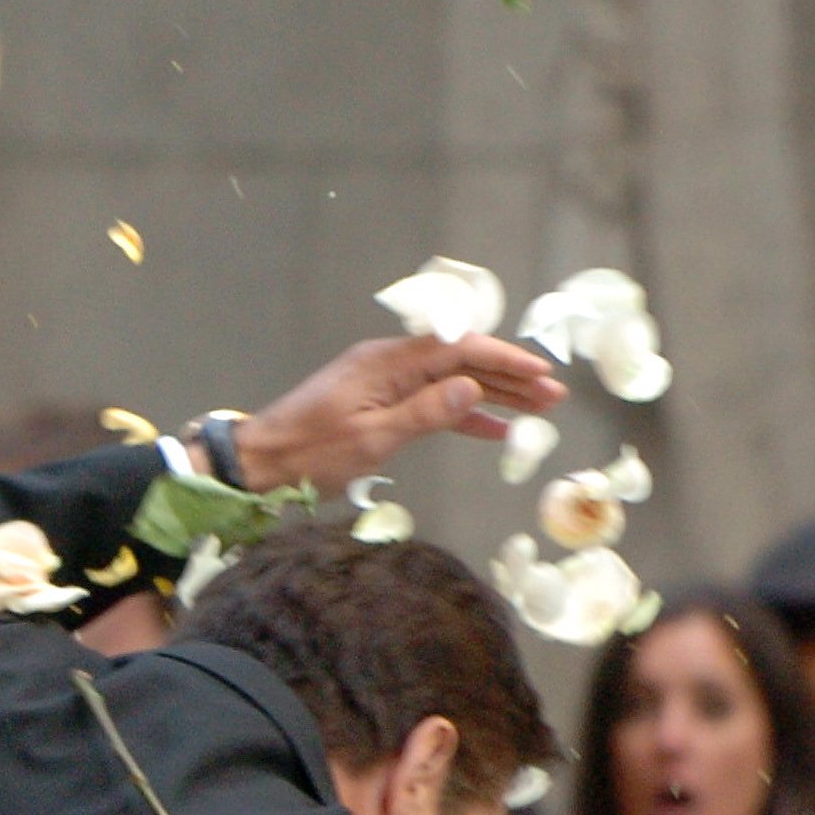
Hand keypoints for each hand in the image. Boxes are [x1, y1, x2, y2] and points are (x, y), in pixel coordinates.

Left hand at [224, 335, 564, 496]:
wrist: (259, 463)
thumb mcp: (371, 438)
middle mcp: (389, 364)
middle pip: (461, 362)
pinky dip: (463, 415)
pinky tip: (495, 430)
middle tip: (554, 396)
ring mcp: (384, 384)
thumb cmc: (309, 453)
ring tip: (538, 410)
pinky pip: (431, 403)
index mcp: (387, 362)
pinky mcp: (379, 405)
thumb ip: (424, 412)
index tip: (541, 373)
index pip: (459, 350)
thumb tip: (472, 388)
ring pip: (450, 383)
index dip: (504, 360)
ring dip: (494, 396)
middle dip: (510, 377)